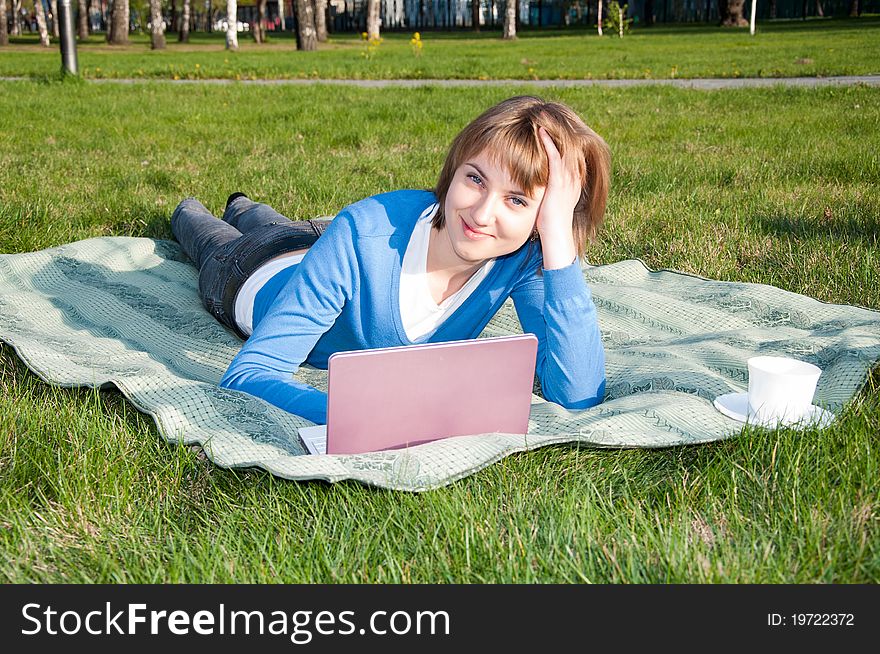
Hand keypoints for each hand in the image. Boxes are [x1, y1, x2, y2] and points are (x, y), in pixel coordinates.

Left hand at [535, 127, 579, 268]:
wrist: (555, 237)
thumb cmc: (548, 224)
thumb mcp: (547, 201)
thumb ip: (543, 190)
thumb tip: (532, 185)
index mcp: (572, 181)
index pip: (567, 152)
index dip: (558, 137)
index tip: (547, 125)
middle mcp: (573, 177)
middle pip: (567, 145)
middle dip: (557, 129)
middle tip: (546, 113)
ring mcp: (568, 180)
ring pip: (562, 147)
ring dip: (552, 131)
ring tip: (542, 116)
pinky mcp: (560, 183)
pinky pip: (555, 157)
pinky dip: (548, 143)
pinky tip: (540, 131)